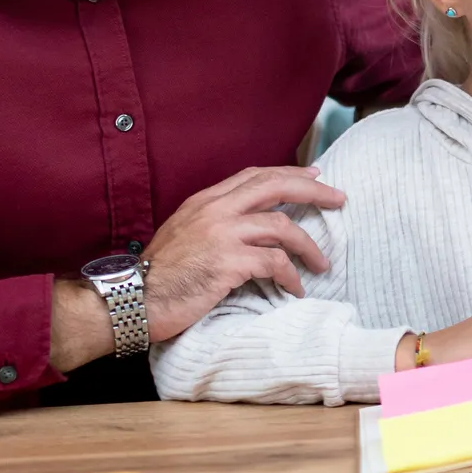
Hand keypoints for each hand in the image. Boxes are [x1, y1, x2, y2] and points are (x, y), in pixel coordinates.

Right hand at [139, 166, 347, 341]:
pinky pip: (274, 263)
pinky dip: (291, 277)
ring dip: (310, 246)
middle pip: (275, 186)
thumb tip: (248, 229)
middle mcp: (215, 210)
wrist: (132, 300)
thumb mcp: (184, 234)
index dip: (288, 173)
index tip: (315, 175)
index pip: (254, 176)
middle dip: (314, 189)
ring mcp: (222, 234)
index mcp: (205, 201)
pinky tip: (296, 289)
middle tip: (339, 199)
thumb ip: (213, 223)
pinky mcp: (227, 262)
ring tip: (322, 264)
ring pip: (283, 227)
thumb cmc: (158, 276)